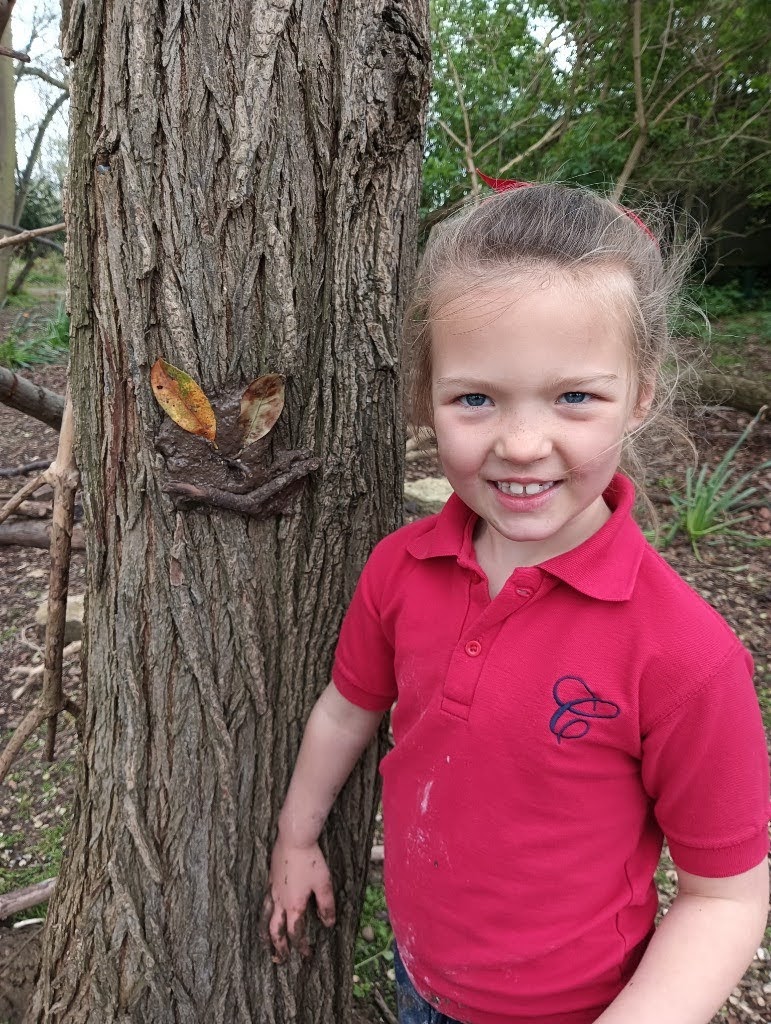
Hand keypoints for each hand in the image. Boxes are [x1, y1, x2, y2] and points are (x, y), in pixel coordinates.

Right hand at [260, 833, 335, 962]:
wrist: (293, 838)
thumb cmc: (311, 860)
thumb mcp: (324, 884)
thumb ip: (326, 906)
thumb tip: (328, 924)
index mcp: (294, 905)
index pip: (296, 932)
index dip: (301, 946)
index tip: (306, 955)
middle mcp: (280, 901)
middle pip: (276, 929)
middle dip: (278, 946)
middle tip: (280, 959)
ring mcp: (273, 889)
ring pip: (265, 916)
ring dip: (265, 933)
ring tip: (264, 942)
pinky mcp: (270, 878)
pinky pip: (265, 901)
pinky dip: (265, 912)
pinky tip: (267, 910)